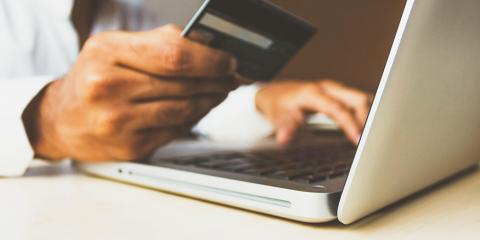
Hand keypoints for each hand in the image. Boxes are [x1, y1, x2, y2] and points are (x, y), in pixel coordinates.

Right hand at [23, 24, 237, 161]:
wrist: (61, 119)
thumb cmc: (93, 78)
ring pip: (184, 110)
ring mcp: (118, 121)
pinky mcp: (129, 147)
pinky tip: (197, 109)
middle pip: (183, 83)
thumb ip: (160, 43)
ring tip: (219, 92)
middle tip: (232, 77)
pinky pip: (176, 130)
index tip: (229, 60)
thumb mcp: (116, 48)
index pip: (173, 54)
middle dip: (217, 80)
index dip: (210, 58)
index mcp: (106, 52)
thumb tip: (210, 44)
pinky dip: (193, 119)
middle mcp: (108, 87)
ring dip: (210, 100)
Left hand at [255, 80, 371, 144]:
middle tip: (369, 139)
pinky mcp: (339, 93)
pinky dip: (366, 112)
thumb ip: (284, 127)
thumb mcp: (278, 116)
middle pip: (357, 98)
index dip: (350, 124)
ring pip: (361, 98)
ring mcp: (335, 89)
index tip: (357, 139)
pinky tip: (368, 127)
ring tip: (372, 135)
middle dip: (367, 118)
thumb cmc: (279, 105)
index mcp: (314, 93)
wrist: (276, 93)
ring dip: (369, 115)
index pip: (338, 108)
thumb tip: (283, 138)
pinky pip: (358, 101)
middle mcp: (327, 88)